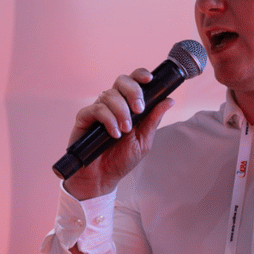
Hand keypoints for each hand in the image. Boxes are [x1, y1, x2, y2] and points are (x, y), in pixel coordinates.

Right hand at [62, 69, 175, 200]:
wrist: (103, 178)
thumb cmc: (121, 160)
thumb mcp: (143, 140)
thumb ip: (153, 120)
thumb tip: (169, 100)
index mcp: (127, 105)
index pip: (133, 81)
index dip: (140, 75)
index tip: (149, 79)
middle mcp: (112, 104)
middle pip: (121, 81)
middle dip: (133, 91)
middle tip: (138, 110)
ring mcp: (98, 110)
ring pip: (109, 95)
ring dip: (121, 112)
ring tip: (125, 131)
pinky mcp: (84, 118)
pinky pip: (96, 109)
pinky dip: (108, 119)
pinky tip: (114, 133)